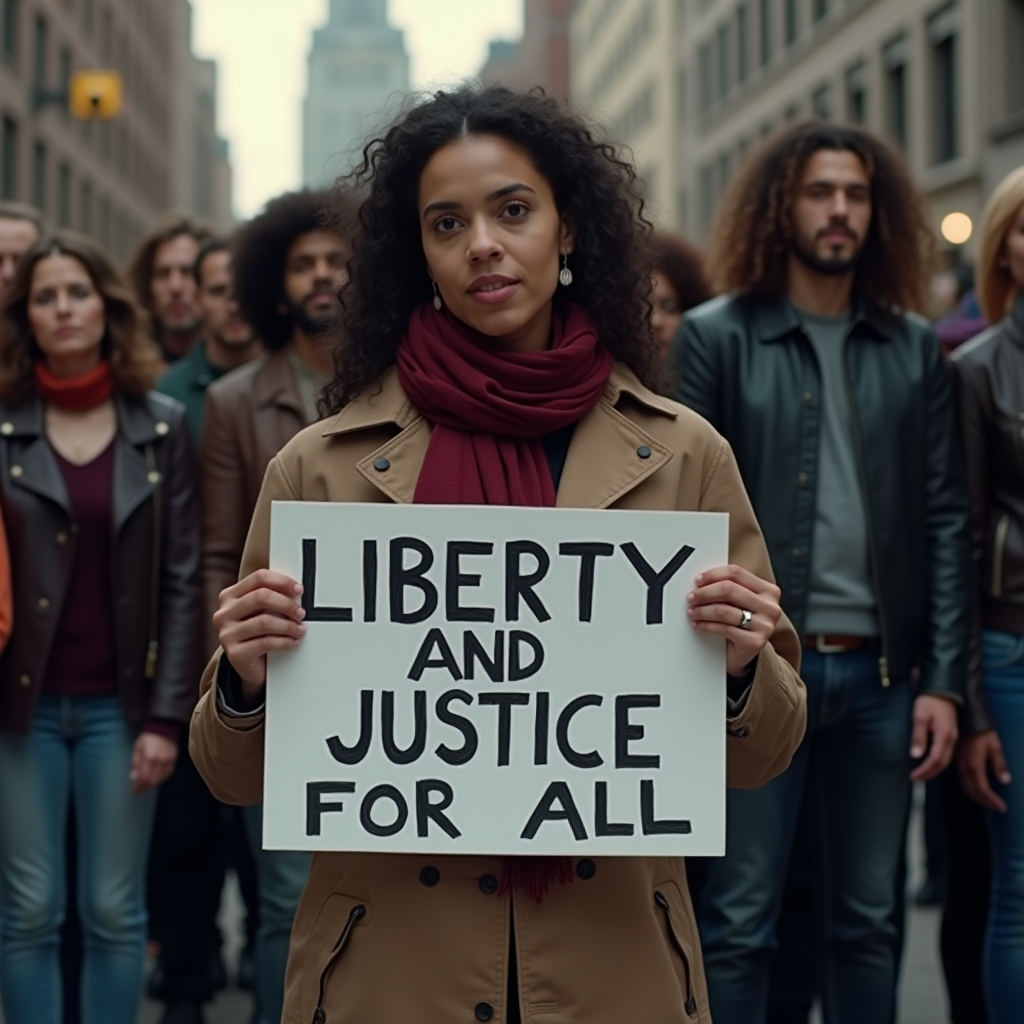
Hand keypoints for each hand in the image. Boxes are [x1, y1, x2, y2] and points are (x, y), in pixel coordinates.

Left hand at [130, 732, 177, 794]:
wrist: (164, 727)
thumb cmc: (147, 738)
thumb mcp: (137, 748)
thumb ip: (136, 763)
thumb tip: (134, 778)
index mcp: (149, 756)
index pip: (144, 777)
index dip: (139, 786)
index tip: (134, 791)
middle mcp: (160, 760)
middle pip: (153, 780)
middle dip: (145, 788)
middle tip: (139, 791)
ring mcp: (169, 760)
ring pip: (161, 779)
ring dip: (153, 785)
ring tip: (146, 787)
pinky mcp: (174, 760)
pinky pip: (168, 774)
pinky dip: (161, 779)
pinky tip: (156, 781)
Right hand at [214, 569, 305, 700]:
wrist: (250, 666)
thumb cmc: (258, 634)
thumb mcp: (261, 611)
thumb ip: (270, 598)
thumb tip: (295, 591)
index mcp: (229, 596)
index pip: (258, 578)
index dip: (282, 581)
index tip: (298, 590)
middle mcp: (224, 613)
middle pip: (260, 597)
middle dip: (286, 604)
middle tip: (300, 613)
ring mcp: (227, 634)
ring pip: (264, 621)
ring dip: (288, 625)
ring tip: (300, 629)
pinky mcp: (234, 653)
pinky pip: (265, 643)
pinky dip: (284, 641)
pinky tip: (292, 642)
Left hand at [687, 564, 782, 676]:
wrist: (744, 654)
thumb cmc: (740, 624)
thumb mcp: (738, 602)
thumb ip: (727, 588)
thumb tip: (701, 581)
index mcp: (768, 590)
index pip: (736, 573)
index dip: (713, 574)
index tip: (698, 580)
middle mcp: (770, 606)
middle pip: (729, 589)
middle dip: (704, 593)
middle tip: (691, 598)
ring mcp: (765, 625)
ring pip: (724, 610)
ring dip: (702, 610)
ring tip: (692, 612)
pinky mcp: (755, 642)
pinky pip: (724, 629)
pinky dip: (706, 626)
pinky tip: (698, 625)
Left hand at [909, 694, 958, 780]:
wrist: (943, 689)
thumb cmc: (929, 700)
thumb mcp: (920, 715)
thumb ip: (918, 736)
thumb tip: (916, 755)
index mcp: (945, 735)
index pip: (936, 759)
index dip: (925, 770)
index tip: (914, 776)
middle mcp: (952, 739)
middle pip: (943, 763)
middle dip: (929, 774)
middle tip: (916, 779)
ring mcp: (953, 738)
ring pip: (946, 760)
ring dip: (934, 770)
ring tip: (921, 775)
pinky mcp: (951, 735)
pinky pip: (946, 754)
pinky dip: (938, 762)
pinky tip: (929, 764)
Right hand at [958, 729, 1010, 811]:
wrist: (964, 716)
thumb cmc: (981, 729)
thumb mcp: (995, 745)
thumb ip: (1000, 764)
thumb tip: (1005, 780)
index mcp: (974, 764)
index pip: (982, 789)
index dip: (992, 801)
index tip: (1001, 808)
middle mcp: (964, 766)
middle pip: (972, 791)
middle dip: (984, 801)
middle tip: (996, 807)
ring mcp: (959, 763)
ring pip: (965, 786)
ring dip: (977, 796)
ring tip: (988, 800)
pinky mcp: (957, 759)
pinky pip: (962, 779)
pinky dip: (971, 787)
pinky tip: (976, 787)